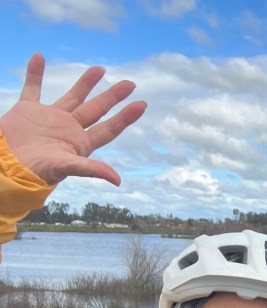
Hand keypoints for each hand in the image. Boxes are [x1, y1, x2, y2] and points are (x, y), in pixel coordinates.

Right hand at [0, 53, 146, 184]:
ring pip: (72, 96)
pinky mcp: (27, 110)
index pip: (109, 128)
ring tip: (101, 69)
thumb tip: (117, 180)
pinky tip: (39, 57)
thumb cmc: (36, 171)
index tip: (142, 104)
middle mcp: (69, 128)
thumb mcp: (66, 167)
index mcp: (80, 143)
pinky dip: (34, 73)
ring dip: (85, 83)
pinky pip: (32, 88)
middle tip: (130, 84)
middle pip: (96, 109)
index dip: (125, 117)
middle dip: (112, 97)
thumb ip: (90, 169)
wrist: (6, 166)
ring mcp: (49, 118)